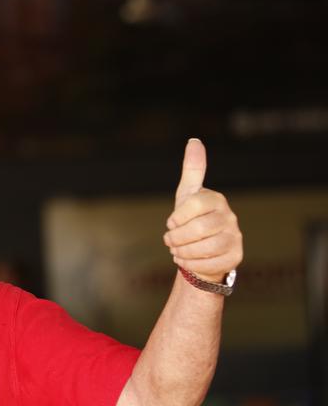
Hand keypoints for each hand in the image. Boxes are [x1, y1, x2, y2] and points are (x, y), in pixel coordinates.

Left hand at [163, 139, 242, 284]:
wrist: (202, 249)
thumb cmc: (192, 218)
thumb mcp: (188, 194)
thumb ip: (193, 169)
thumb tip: (194, 140)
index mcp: (216, 199)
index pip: (194, 204)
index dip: (178, 216)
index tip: (171, 222)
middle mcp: (229, 217)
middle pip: (198, 228)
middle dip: (176, 238)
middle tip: (170, 241)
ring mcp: (235, 237)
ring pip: (205, 247)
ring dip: (183, 252)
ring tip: (177, 251)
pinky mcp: (235, 256)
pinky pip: (211, 263)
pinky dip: (192, 264)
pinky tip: (186, 260)